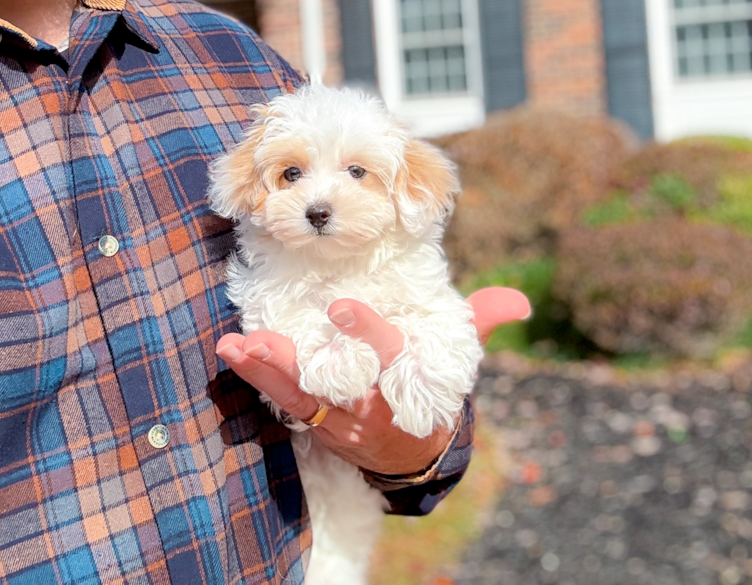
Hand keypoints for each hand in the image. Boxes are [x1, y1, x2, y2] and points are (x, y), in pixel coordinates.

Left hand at [215, 287, 529, 474]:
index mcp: (403, 380)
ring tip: (233, 346)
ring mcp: (336, 415)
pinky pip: (281, 400)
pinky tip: (231, 352)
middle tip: (260, 341)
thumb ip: (480, 324)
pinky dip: (254, 377)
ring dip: (262, 371)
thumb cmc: (431, 386)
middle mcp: (366, 401)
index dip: (364, 333)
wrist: (411, 448)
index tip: (341, 307)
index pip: (385, 355)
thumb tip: (520, 303)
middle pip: (326, 384)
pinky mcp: (314, 419)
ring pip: (295, 395)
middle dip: (293, 365)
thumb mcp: (457, 358)